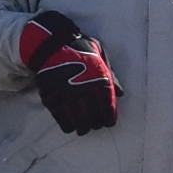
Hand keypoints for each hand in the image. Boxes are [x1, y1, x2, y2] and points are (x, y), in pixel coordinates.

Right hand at [18, 10, 118, 133]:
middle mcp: (85, 89)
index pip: (108, 110)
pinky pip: (63, 121)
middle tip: (94, 125)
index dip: (109, 119)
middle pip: (94, 119)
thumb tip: (120, 93)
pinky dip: (68, 126)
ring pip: (79, 123)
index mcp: (99, 80)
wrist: (52, 44)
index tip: (107, 122)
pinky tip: (70, 126)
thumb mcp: (101, 55)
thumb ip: (111, 74)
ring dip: (82, 128)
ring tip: (83, 128)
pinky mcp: (52, 99)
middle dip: (95, 124)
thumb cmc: (80, 48)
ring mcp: (67, 96)